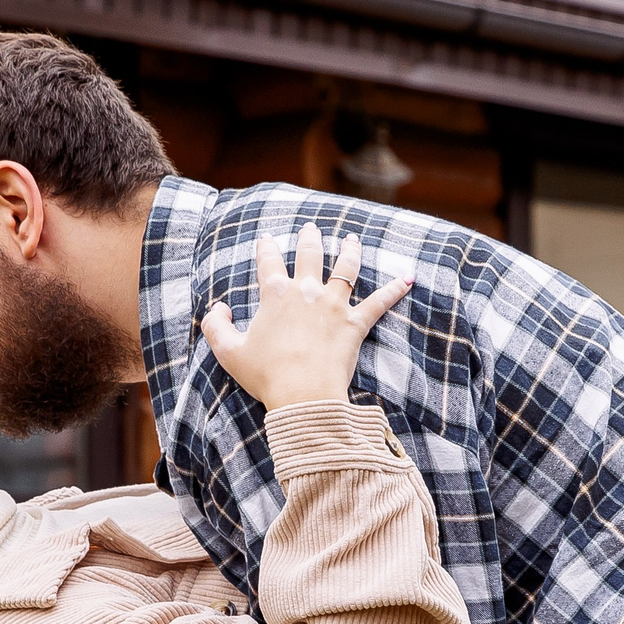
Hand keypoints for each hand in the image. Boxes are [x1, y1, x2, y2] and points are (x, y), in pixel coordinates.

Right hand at [201, 224, 411, 410]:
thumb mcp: (228, 352)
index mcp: (275, 295)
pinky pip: (380, 302)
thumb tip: (219, 309)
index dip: (266, 248)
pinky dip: (395, 289)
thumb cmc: (265, 375)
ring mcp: (334, 306)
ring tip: (352, 240)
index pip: (268, 262)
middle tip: (311, 228)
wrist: (303, 395)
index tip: (266, 238)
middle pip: (310, 255)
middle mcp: (307, 292)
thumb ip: (216, 327)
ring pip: (346, 268)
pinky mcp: (356, 324)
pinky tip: (408, 278)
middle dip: (309, 239)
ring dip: (349, 251)